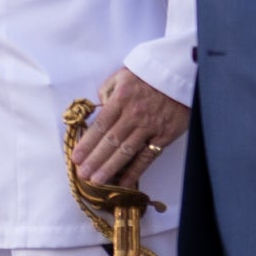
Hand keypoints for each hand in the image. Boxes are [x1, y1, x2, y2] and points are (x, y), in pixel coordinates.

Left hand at [72, 65, 186, 185]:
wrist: (179, 74)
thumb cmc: (148, 75)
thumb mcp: (122, 76)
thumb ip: (107, 92)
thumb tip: (98, 109)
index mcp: (120, 100)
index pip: (100, 126)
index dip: (87, 143)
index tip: (75, 157)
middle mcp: (133, 115)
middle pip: (110, 141)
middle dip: (94, 160)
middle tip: (82, 174)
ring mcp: (150, 127)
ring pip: (126, 151)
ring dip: (110, 167)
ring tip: (97, 181)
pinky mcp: (165, 135)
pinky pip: (147, 156)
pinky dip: (136, 171)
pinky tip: (124, 182)